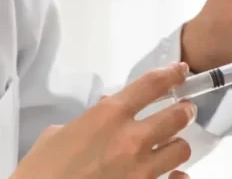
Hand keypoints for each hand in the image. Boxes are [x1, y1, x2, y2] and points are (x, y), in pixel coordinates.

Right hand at [13, 63, 195, 178]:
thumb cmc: (41, 171)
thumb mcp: (58, 135)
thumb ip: (90, 118)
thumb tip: (108, 107)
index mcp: (108, 117)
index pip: (152, 84)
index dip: (172, 74)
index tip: (181, 71)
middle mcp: (131, 139)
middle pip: (178, 115)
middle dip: (184, 111)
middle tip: (182, 111)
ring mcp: (140, 169)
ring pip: (181, 149)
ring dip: (177, 145)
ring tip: (170, 145)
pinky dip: (178, 177)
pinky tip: (173, 175)